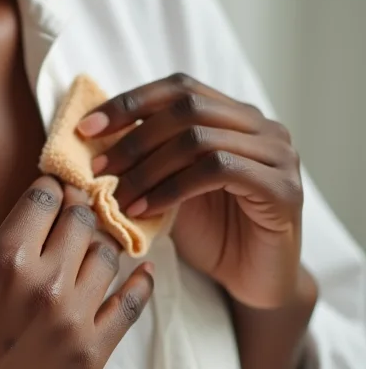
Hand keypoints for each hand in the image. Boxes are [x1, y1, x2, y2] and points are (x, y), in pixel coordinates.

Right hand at [0, 175, 152, 368]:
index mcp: (4, 262)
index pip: (45, 200)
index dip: (46, 189)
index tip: (46, 191)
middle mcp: (47, 287)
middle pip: (82, 222)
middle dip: (74, 209)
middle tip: (67, 213)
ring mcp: (75, 325)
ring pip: (109, 257)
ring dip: (99, 244)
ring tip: (86, 246)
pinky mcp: (91, 359)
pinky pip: (131, 308)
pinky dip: (141, 284)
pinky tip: (142, 272)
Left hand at [77, 73, 302, 308]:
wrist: (254, 280)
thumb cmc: (210, 234)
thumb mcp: (169, 188)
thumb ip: (147, 159)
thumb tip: (90, 142)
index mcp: (233, 116)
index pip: (177, 88)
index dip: (128, 103)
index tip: (85, 128)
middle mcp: (261, 127)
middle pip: (187, 107)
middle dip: (132, 138)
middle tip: (98, 170)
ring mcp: (277, 154)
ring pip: (199, 138)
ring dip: (147, 168)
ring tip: (116, 197)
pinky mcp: (283, 188)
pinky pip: (218, 171)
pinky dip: (171, 189)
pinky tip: (143, 211)